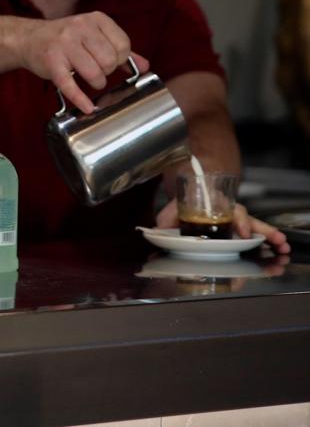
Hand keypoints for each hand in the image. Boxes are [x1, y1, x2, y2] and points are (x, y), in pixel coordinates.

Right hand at [15, 12, 148, 113]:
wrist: (27, 39)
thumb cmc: (65, 39)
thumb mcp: (93, 36)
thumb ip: (118, 49)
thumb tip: (145, 66)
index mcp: (95, 19)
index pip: (123, 44)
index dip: (119, 58)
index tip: (108, 60)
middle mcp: (80, 27)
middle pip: (110, 60)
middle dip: (106, 71)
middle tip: (96, 70)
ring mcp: (64, 44)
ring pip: (94, 73)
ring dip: (96, 82)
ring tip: (88, 79)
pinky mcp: (51, 61)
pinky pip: (70, 85)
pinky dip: (81, 99)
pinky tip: (87, 107)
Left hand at [155, 198, 291, 254]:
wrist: (192, 189)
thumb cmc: (186, 202)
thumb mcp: (174, 207)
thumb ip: (166, 218)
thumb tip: (155, 230)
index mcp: (215, 205)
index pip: (230, 211)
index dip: (238, 222)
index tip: (243, 233)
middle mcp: (228, 212)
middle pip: (248, 219)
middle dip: (263, 231)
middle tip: (277, 241)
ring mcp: (235, 221)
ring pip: (256, 227)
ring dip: (270, 236)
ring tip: (283, 246)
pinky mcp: (238, 229)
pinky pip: (255, 234)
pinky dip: (266, 240)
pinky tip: (278, 248)